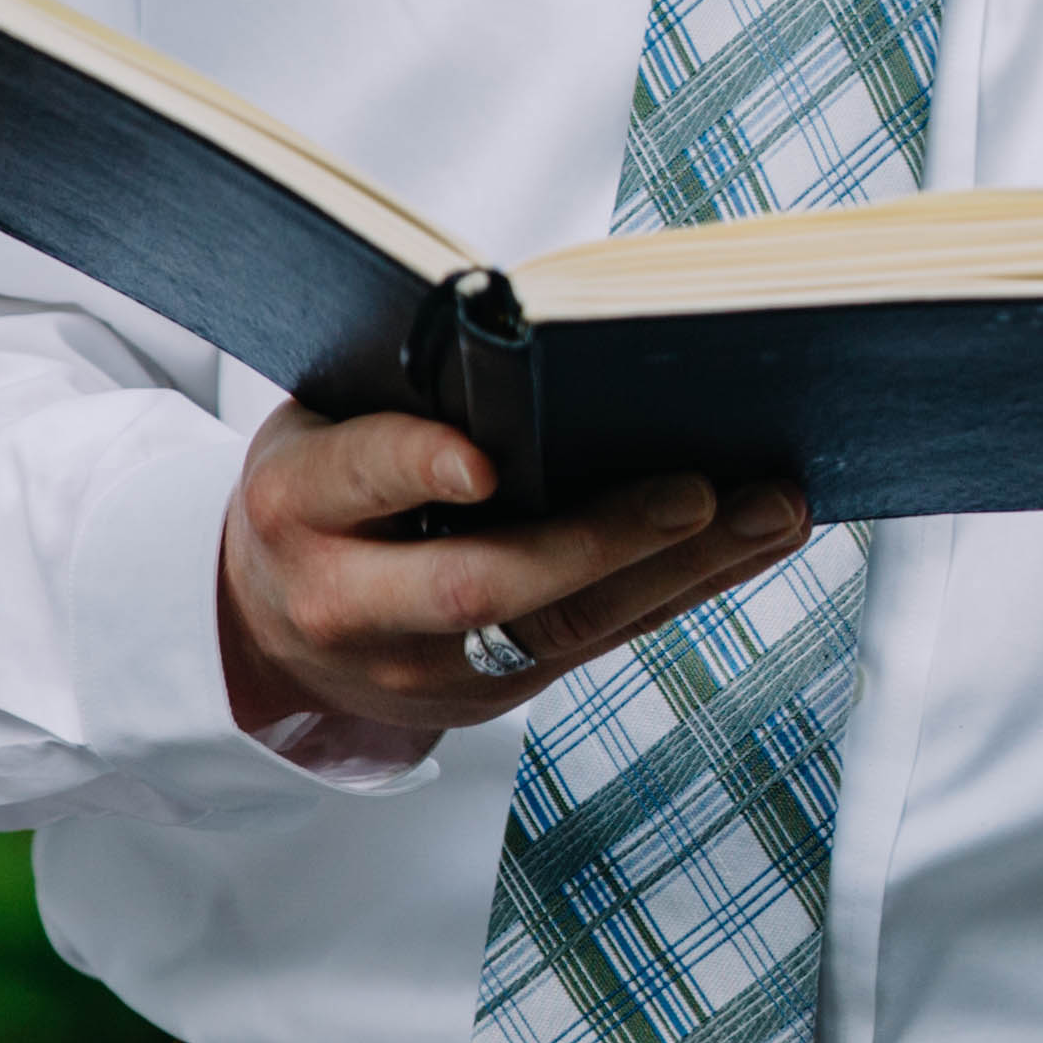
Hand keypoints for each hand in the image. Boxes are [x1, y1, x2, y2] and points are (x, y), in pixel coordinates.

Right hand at [215, 401, 815, 740]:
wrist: (268, 625)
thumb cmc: (321, 491)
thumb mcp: (321, 428)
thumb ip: (407, 401)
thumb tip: (553, 345)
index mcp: (295, 508)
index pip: (357, 480)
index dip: (417, 468)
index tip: (484, 463)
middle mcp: (351, 602)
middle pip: (480, 582)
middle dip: (597, 540)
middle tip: (698, 492)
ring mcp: (421, 667)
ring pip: (561, 625)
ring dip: (683, 567)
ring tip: (773, 509)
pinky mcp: (486, 697)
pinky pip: (595, 641)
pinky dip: (684, 586)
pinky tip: (755, 538)